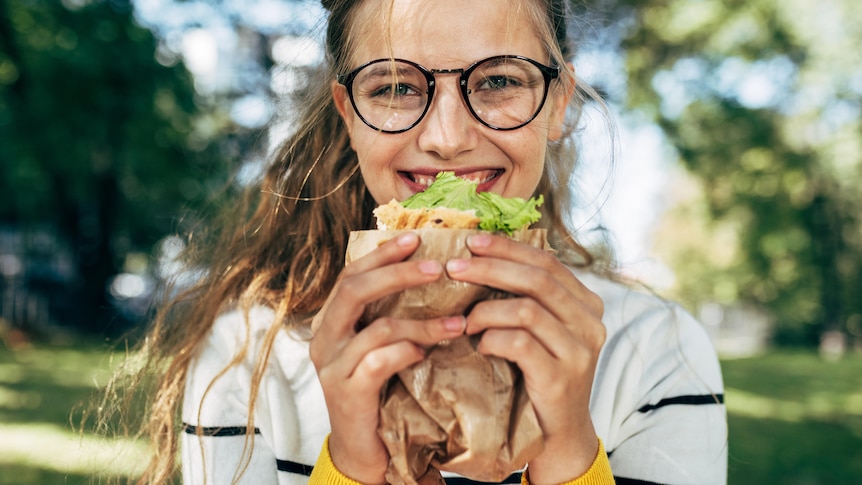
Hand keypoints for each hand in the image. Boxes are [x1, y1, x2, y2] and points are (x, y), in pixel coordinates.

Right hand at [309, 232, 466, 483]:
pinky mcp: (347, 392)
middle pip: (355, 290)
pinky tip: (426, 354)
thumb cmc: (380, 390)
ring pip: (376, 328)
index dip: (382, 254)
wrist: (365, 449)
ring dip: (422, 322)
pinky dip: (407, 352)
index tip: (416, 237)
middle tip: (437, 267)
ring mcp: (333, 366)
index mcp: (333, 320)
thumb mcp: (383, 344)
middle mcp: (325, 338)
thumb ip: (392, 313)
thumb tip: (432, 271)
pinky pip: (378, 362)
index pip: (352, 274)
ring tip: (457, 323)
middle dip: (398, 273)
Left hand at [445, 233, 605, 483]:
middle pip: (537, 279)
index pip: (547, 262)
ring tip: (465, 319)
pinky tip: (480, 344)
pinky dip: (492, 338)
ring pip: (528, 309)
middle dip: (490, 268)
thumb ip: (525, 298)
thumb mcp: (538, 331)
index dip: (508, 248)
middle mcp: (591, 322)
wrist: (556, 436)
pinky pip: (520, 343)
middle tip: (454, 268)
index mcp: (586, 303)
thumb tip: (479, 256)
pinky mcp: (561, 377)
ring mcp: (580, 350)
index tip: (472, 241)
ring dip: (486, 309)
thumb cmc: (537, 376)